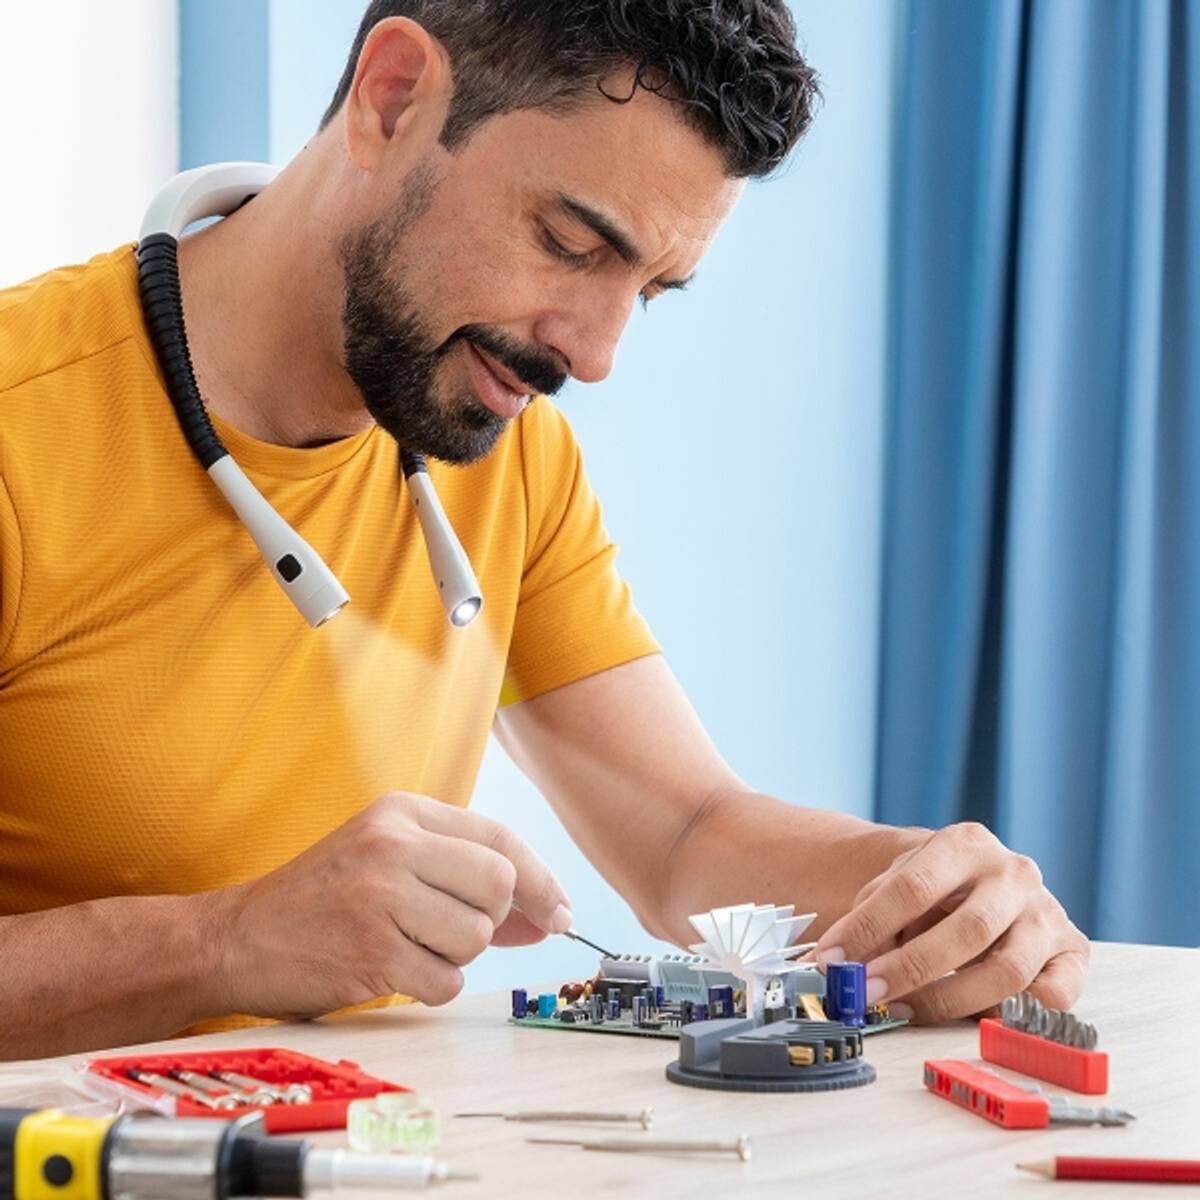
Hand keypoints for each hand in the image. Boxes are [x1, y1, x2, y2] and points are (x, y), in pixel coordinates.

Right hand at [207, 792, 571, 1018]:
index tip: (560, 912)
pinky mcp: (370, 950)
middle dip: (491, 921)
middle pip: (499, 885)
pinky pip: (446, 980)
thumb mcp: (389, 859)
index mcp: (402, 811)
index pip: (500, 838)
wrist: (237, 937)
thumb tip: (550, 912)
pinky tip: (393, 970)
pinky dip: (431, 986)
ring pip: (476, 936)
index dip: (542, 880)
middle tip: (452, 930)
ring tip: (407, 946)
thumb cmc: (323, 898)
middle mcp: (393, 843)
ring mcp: (380, 895)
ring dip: (454, 956)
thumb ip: (464, 876)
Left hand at [814, 823, 1088, 1022]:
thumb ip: (870, 921)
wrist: (984, 882)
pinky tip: (979, 1017)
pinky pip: (1056, 995)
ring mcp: (1047, 912)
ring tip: (905, 1010)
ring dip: (950, 999)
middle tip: (866, 994)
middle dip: (910, 969)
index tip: (832, 960)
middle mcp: (1013, 872)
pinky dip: (1020, 1014)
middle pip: (967, 930)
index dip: (869, 927)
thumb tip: (831, 966)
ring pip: (1008, 970)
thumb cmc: (933, 890)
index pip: (913, 886)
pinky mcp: (1072, 951)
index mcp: (964, 843)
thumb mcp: (897, 886)